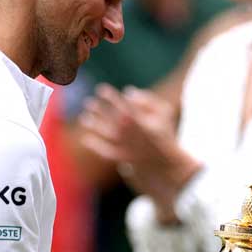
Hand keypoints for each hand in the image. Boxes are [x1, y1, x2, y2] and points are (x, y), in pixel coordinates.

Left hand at [78, 84, 198, 218]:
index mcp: (142, 121)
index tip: (101, 89)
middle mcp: (132, 133)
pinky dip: (95, 146)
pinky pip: (105, 152)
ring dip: (94, 125)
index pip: (123, 106)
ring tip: (85, 117)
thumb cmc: (163, 134)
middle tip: (89, 102)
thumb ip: (148, 100)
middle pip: (111, 118)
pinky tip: (86, 138)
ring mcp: (126, 146)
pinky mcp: (122, 158)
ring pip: (106, 134)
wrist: (166, 162)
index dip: (111, 96)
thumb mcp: (164, 112)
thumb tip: (129, 92)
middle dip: (99, 109)